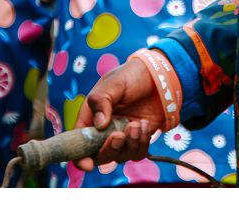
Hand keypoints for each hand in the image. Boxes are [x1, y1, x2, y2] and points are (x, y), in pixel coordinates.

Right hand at [72, 56, 163, 170]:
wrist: (159, 74)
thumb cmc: (131, 75)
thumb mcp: (113, 82)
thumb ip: (101, 101)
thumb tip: (99, 125)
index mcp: (91, 118)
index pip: (80, 145)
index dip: (81, 159)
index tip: (89, 164)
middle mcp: (104, 132)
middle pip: (100, 156)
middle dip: (109, 150)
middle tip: (119, 135)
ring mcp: (122, 136)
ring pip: (120, 156)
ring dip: (129, 144)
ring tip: (137, 124)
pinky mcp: (139, 137)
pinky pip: (138, 153)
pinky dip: (141, 143)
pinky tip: (145, 125)